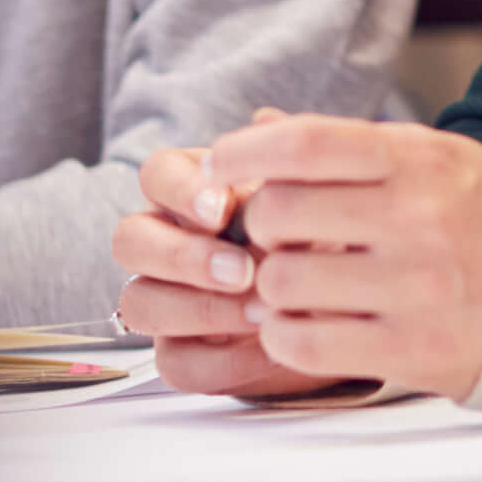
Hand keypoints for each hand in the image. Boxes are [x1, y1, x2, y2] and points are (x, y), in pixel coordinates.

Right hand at [113, 107, 339, 398]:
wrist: (351, 306)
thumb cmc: (322, 237)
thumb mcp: (318, 198)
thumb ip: (292, 162)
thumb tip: (266, 118)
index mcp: (190, 192)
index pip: (156, 175)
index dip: (181, 191)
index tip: (224, 208)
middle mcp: (166, 242)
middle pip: (129, 240)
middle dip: (181, 256)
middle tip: (240, 270)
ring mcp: (167, 299)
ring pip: (137, 302)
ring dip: (197, 309)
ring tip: (261, 312)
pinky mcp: (182, 354)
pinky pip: (174, 362)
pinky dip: (221, 360)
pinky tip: (268, 347)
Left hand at [119, 113, 481, 401]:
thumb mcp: (433, 159)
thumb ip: (347, 145)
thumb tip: (261, 125)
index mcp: (419, 162)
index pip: (305, 144)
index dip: (244, 153)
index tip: (221, 164)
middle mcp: (418, 219)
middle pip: (279, 214)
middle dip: (260, 227)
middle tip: (274, 239)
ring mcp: (416, 289)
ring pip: (281, 284)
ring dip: (268, 289)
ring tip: (292, 287)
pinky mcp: (412, 351)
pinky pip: (303, 344)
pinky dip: (285, 336)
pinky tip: (304, 325)